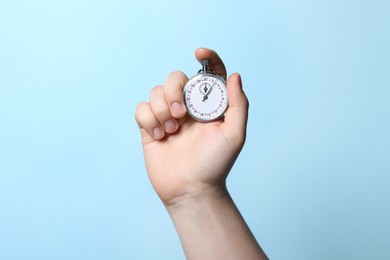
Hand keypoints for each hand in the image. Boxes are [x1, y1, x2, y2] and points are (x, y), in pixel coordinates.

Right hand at [135, 48, 248, 205]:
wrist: (190, 189)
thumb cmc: (215, 164)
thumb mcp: (234, 135)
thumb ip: (238, 104)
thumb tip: (234, 75)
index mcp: (208, 105)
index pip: (208, 73)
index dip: (207, 57)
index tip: (199, 52)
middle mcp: (188, 107)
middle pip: (175, 77)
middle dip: (174, 91)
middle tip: (181, 114)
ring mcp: (168, 116)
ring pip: (156, 91)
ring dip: (161, 110)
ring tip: (171, 132)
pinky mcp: (150, 127)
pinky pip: (141, 108)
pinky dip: (148, 119)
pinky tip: (159, 137)